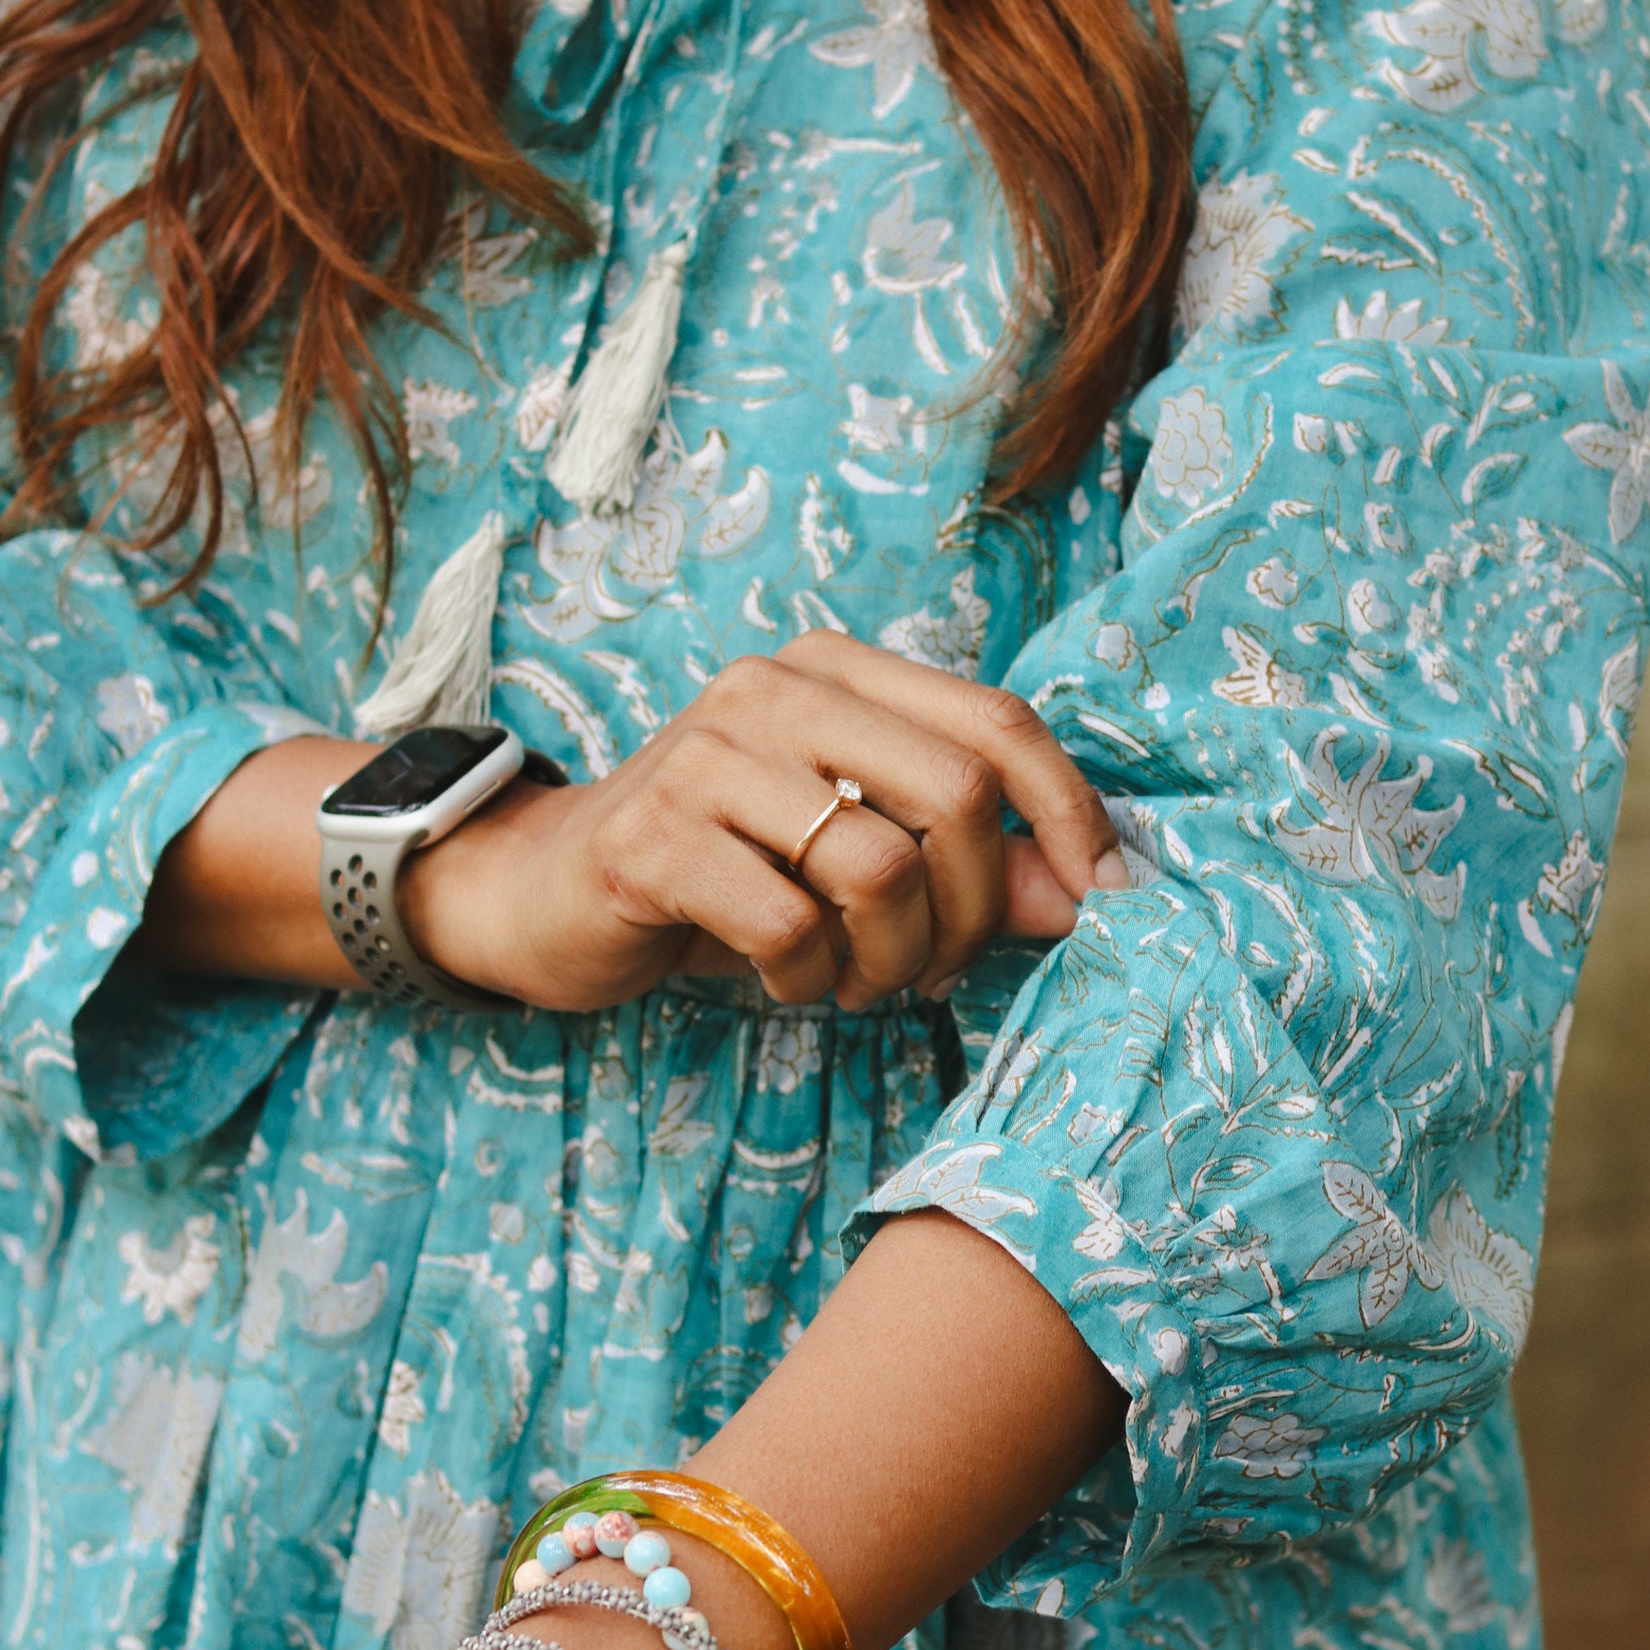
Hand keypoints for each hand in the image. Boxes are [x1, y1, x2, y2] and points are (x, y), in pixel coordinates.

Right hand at [402, 632, 1127, 1012]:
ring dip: (890, 959)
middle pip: (955, 796)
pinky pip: (789, 925)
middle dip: (972, 912)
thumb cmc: (727, 872)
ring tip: (854, 979)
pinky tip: (784, 979)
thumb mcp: (858, 857)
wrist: (548, 893)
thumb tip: (1090, 894)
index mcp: (836, 670)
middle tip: (932, 968)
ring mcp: (705, 755)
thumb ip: (973, 863)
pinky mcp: (652, 836)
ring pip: (879, 868)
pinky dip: (809, 979)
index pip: (999, 720)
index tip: (1101, 899)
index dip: (1068, 812)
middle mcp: (773, 688)